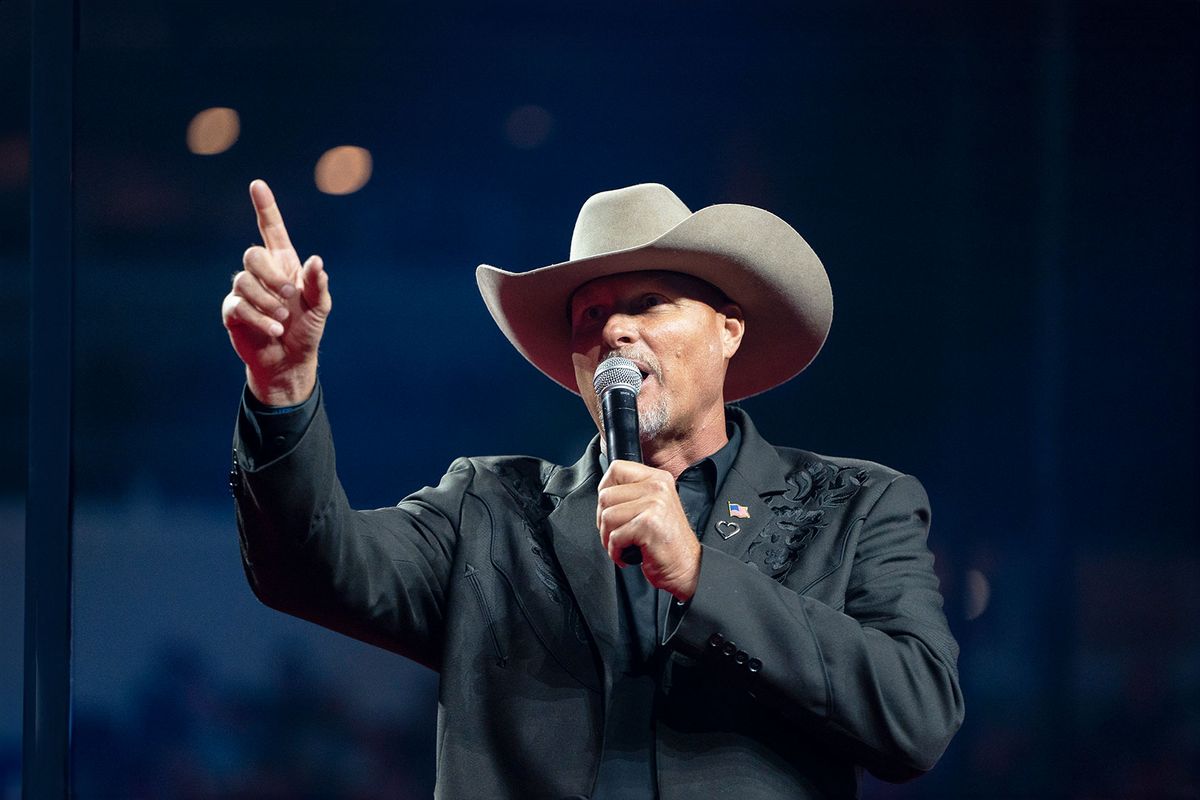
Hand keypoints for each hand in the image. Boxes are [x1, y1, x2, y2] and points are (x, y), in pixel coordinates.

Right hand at [221, 179, 331, 405]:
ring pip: (243, 280)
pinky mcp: (233, 311)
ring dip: (267, 302)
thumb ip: (319, 284)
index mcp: (285, 265)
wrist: (290, 361)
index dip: (265, 208)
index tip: (257, 185)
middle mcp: (262, 273)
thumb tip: (316, 260)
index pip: (272, 230)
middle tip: (288, 297)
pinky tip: (274, 330)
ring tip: (283, 321)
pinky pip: (237, 304)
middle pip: (252, 254)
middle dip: (271, 275)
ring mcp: (244, 291)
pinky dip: (258, 318)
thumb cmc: (307, 330)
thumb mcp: (321, 308)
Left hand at [596, 460, 701, 600]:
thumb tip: (604, 492)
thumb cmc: (667, 542)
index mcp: (658, 479)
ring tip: (623, 545)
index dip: (605, 489)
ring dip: (608, 538)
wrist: (688, 567)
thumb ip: (633, 494)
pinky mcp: (649, 524)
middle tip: (617, 533)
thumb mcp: (654, 507)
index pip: (616, 469)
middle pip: (606, 495)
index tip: (609, 507)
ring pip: (607, 516)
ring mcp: (654, 504)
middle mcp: (657, 487)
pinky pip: (615, 536)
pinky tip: (629, 555)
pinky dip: (616, 551)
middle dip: (603, 520)